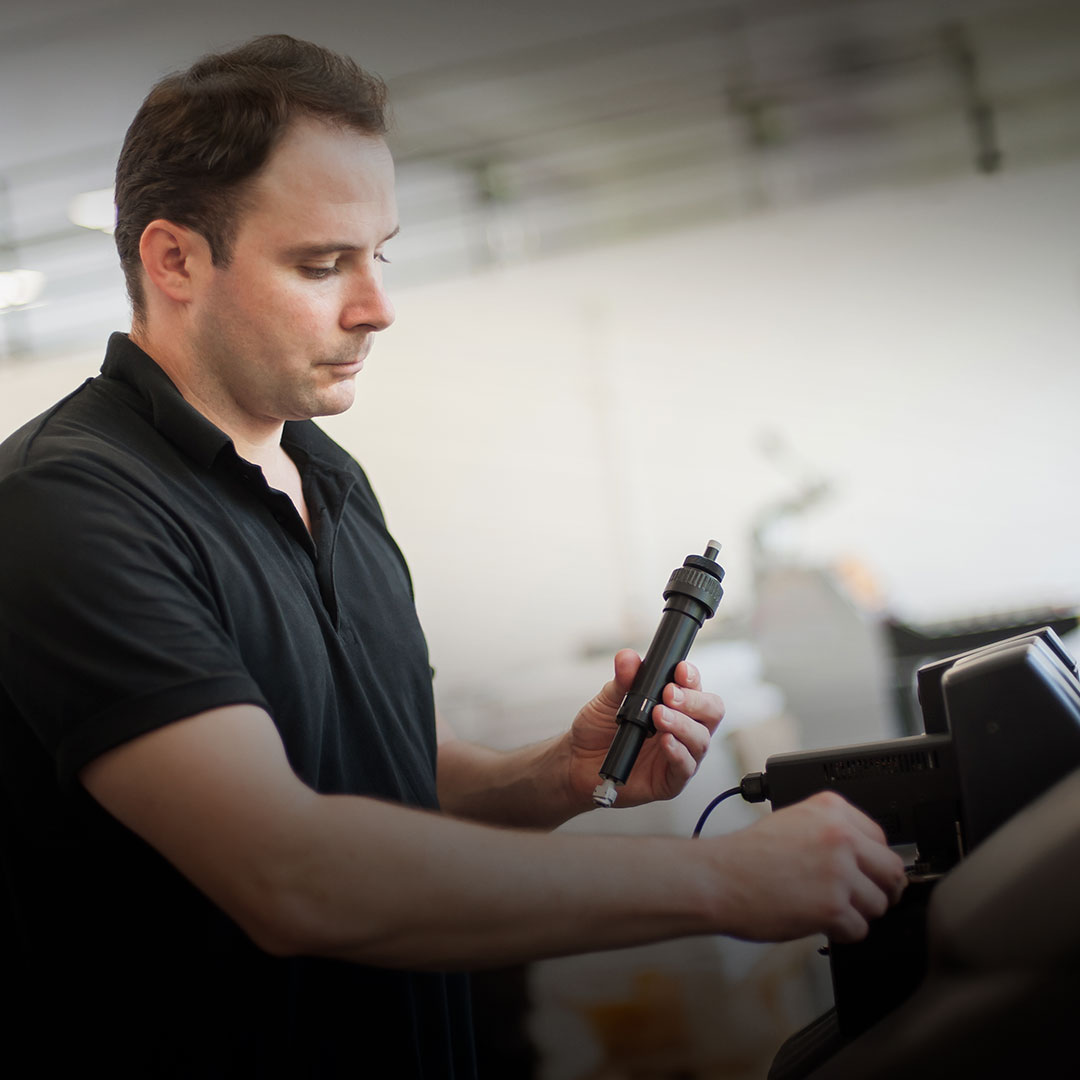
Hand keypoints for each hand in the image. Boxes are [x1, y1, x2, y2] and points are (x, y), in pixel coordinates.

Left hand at [566, 649, 724, 808]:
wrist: (577, 761)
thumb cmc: (598, 729)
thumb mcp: (607, 699)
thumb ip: (622, 679)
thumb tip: (628, 657)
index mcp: (674, 704)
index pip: (696, 687)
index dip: (692, 677)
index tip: (679, 670)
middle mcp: (683, 728)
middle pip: (710, 712)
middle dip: (694, 701)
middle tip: (670, 694)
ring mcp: (679, 754)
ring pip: (700, 740)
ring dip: (682, 725)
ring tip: (659, 716)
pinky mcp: (670, 781)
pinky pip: (685, 768)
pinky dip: (678, 753)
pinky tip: (666, 741)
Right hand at [709, 791, 908, 942]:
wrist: (718, 878)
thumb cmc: (747, 856)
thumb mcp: (793, 822)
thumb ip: (830, 831)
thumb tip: (864, 857)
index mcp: (831, 809)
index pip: (881, 838)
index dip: (873, 863)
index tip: (867, 874)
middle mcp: (840, 836)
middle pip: (891, 871)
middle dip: (879, 890)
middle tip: (861, 899)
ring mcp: (839, 872)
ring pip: (878, 904)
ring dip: (857, 913)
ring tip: (827, 908)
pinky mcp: (833, 906)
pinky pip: (859, 929)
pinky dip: (841, 933)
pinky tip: (819, 921)